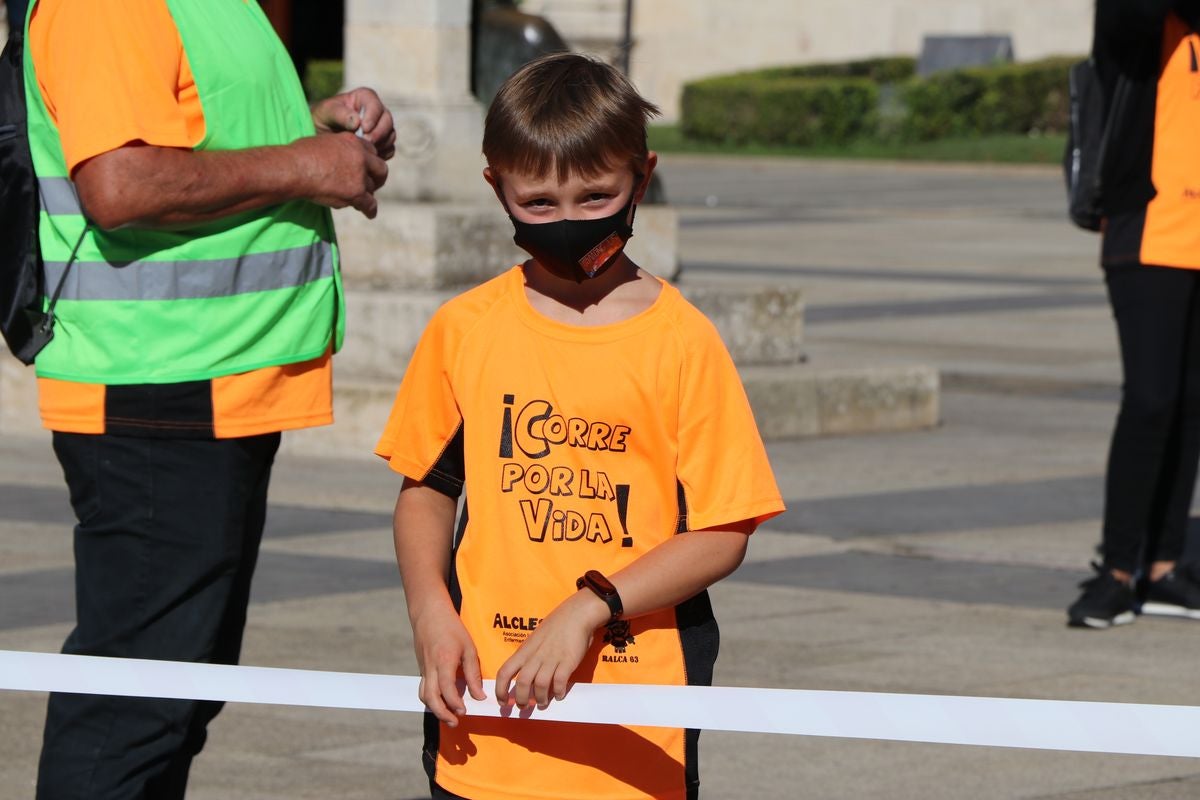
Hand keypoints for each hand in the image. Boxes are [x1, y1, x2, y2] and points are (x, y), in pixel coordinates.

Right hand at [289, 132, 388, 217]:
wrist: (293, 169)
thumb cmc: (300, 155)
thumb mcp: (324, 142)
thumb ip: (338, 149)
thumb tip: (338, 159)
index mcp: (352, 141)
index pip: (371, 151)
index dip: (369, 161)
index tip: (366, 168)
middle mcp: (360, 157)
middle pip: (380, 169)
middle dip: (378, 177)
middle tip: (373, 184)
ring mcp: (359, 176)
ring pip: (372, 188)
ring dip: (366, 194)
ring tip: (360, 200)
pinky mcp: (356, 193)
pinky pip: (370, 204)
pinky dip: (370, 210)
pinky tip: (370, 214)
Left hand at [311, 87, 396, 159]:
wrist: (321, 136)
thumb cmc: (322, 119)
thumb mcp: (325, 113)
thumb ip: (339, 114)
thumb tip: (357, 121)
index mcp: (364, 98)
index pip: (375, 105)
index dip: (373, 117)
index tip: (364, 128)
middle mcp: (376, 111)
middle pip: (387, 120)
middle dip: (379, 133)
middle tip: (366, 143)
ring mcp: (381, 128)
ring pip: (391, 135)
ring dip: (381, 144)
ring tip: (365, 151)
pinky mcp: (383, 143)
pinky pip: (390, 149)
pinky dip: (382, 154)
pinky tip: (368, 157)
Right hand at [411, 603, 485, 726]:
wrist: (429, 612)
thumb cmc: (451, 628)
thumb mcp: (468, 647)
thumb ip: (473, 673)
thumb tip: (479, 696)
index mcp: (444, 660)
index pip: (446, 689)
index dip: (454, 703)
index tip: (464, 711)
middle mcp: (430, 667)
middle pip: (430, 697)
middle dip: (442, 714)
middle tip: (455, 723)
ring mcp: (423, 668)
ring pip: (424, 695)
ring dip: (435, 709)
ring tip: (449, 717)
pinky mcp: (422, 668)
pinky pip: (423, 688)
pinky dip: (431, 699)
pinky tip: (442, 702)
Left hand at [494, 591, 608, 709]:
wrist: (577, 614)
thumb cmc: (555, 626)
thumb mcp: (535, 639)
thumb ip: (529, 656)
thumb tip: (525, 676)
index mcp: (525, 650)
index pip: (505, 672)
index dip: (500, 690)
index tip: (502, 702)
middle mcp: (536, 656)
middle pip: (523, 682)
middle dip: (521, 699)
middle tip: (524, 707)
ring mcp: (552, 658)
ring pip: (541, 685)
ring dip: (541, 698)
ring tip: (542, 703)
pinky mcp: (568, 661)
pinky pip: (560, 681)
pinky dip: (558, 691)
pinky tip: (559, 695)